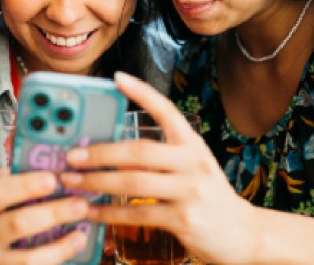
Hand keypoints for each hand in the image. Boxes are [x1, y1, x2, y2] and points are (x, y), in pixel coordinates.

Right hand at [0, 169, 88, 264]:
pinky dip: (52, 263)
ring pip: (27, 260)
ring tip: (80, 235)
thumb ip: (0, 179)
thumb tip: (38, 164)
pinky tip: (68, 251)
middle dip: (52, 214)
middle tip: (79, 204)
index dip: (26, 186)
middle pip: (17, 225)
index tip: (53, 178)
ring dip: (59, 248)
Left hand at [61, 72, 257, 263]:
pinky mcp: (183, 220)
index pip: (166, 110)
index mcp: (192, 144)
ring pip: (133, 182)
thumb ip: (162, 156)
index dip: (142, 92)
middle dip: (99, 153)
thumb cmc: (207, 197)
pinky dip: (107, 212)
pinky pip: (136, 214)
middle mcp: (193, 163)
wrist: (243, 234)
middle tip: (71, 156)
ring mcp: (190, 191)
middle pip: (139, 151)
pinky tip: (89, 212)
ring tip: (71, 182)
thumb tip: (111, 149)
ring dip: (95, 182)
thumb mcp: (192, 167)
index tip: (117, 78)